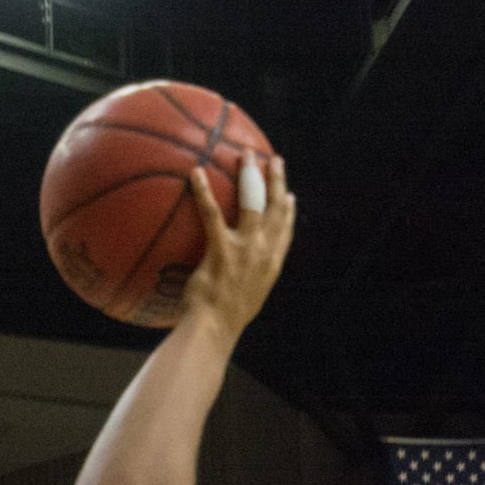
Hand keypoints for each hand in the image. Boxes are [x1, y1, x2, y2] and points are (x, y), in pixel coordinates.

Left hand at [179, 153, 294, 338]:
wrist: (213, 331)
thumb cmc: (222, 321)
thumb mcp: (245, 300)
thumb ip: (247, 281)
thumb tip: (236, 275)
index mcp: (272, 264)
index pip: (285, 231)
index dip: (287, 210)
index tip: (288, 195)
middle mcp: (265, 252)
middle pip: (275, 207)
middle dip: (276, 180)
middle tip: (274, 160)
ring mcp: (245, 249)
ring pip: (252, 201)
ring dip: (250, 174)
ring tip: (246, 153)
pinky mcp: (222, 249)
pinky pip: (212, 213)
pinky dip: (203, 191)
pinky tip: (196, 173)